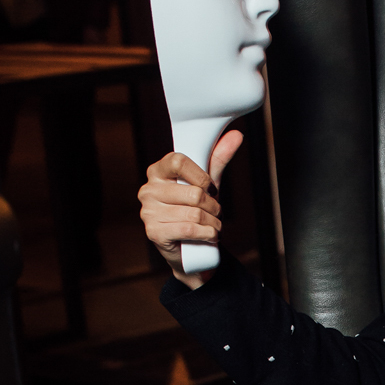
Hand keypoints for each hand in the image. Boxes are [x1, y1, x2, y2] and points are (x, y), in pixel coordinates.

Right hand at [138, 131, 241, 287]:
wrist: (190, 249)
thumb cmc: (196, 210)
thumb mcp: (207, 184)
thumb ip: (218, 159)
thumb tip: (236, 135)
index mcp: (157, 172)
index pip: (178, 161)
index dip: (202, 176)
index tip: (211, 187)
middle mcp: (148, 190)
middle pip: (193, 193)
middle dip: (213, 206)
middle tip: (215, 213)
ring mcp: (148, 212)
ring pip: (195, 213)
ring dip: (213, 223)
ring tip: (213, 225)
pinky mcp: (154, 233)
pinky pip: (190, 229)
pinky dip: (208, 234)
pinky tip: (208, 235)